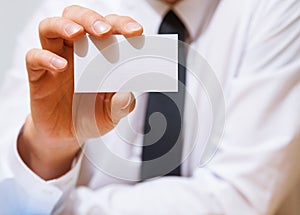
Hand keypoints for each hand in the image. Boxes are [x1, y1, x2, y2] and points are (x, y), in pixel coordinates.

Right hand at [18, 5, 142, 179]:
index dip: (121, 24)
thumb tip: (127, 94)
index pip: (108, 28)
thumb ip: (121, 104)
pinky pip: (34, 57)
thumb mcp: (111, 114)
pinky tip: (61, 66)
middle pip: (77, 17)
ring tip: (77, 34)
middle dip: (91, 19)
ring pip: (50, 27)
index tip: (136, 32)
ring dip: (64, 25)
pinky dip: (46, 57)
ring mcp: (55, 60)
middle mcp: (76, 51)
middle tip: (105, 31)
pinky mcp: (38, 75)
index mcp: (98, 54)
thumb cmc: (90, 116)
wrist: (66, 135)